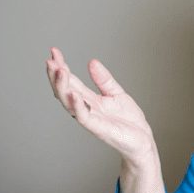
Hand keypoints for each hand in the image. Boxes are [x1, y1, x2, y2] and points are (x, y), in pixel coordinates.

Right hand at [46, 47, 155, 164]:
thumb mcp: (116, 94)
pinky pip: (83, 117)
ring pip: (69, 103)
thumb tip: (92, 62)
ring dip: (62, 87)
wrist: (142, 140)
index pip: (71, 81)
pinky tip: (73, 93)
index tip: (54, 51)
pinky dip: (77, 105)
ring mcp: (90, 119)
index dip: (61, 66)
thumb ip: (103, 79)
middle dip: (55, 75)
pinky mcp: (98, 128)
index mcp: (89, 99)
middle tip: (51, 59)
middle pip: (64, 91)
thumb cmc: (129, 121)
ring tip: (59, 70)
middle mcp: (86, 108)